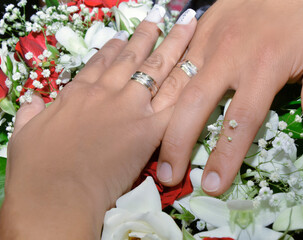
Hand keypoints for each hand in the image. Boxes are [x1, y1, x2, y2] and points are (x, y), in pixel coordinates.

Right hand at [0, 8, 196, 238]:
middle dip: (150, 34)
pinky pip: (175, 103)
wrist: (56, 192)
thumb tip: (33, 103)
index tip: (124, 37)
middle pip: (135, 57)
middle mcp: (108, 93)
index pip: (101, 62)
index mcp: (79, 93)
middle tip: (163, 16)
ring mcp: (131, 108)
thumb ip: (32, 115)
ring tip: (188, 26)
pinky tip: (200, 69)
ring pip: (158, 69)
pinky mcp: (150, 130)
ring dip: (175, 45)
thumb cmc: (36, 168)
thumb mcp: (25, 135)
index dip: (115, 47)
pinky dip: (188, 86)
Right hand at [157, 0, 302, 195]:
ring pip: (175, 85)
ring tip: (150, 148)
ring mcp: (208, 42)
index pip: (240, 121)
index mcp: (263, 66)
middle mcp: (228, 57)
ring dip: (160, 119)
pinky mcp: (198, 32)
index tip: (212, 184)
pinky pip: (175, 64)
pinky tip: (150, 110)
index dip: (225, 156)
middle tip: (168, 176)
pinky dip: (162, 90)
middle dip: (177, 144)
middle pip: (194, 106)